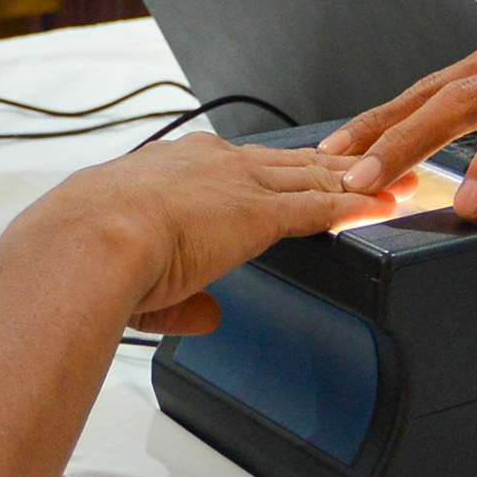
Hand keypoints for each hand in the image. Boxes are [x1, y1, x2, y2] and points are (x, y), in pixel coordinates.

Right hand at [0, 130, 371, 335]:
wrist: (84, 241)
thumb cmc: (81, 254)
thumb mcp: (127, 272)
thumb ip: (180, 297)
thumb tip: (210, 316)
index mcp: (167, 168)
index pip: (232, 164)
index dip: (265, 170)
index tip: (284, 172)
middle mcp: (206, 164)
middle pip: (284, 160)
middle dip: (326, 163)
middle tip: (362, 162)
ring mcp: (236, 184)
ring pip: (312, 176)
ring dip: (356, 180)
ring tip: (395, 178)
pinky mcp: (259, 212)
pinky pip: (323, 206)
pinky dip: (359, 206)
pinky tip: (386, 206)